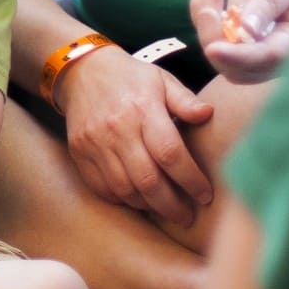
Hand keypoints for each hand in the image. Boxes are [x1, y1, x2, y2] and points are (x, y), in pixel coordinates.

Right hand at [52, 46, 214, 226]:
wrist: (83, 71)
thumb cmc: (131, 77)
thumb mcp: (162, 79)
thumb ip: (185, 100)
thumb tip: (208, 115)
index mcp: (143, 109)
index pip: (170, 153)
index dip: (190, 180)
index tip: (205, 196)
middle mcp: (117, 128)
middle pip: (147, 179)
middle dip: (170, 205)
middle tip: (187, 217)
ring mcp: (95, 142)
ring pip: (123, 188)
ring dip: (147, 205)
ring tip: (165, 209)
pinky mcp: (79, 152)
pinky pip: (102, 187)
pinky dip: (122, 199)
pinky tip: (138, 199)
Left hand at [194, 0, 288, 82]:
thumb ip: (270, 3)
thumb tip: (246, 32)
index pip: (264, 59)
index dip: (237, 57)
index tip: (213, 48)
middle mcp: (272, 53)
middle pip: (234, 66)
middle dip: (213, 37)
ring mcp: (251, 47)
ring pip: (217, 53)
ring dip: (204, 22)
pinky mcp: (236, 35)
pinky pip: (210, 33)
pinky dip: (200, 10)